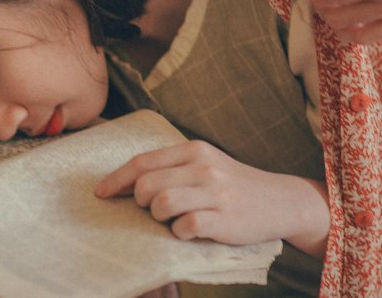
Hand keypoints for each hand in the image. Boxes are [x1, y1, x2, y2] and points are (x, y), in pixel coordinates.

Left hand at [95, 140, 328, 256]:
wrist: (281, 201)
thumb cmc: (233, 185)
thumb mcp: (205, 165)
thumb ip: (172, 168)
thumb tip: (129, 182)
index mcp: (194, 150)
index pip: (142, 162)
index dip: (116, 179)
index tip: (101, 193)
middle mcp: (203, 167)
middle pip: (147, 184)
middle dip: (140, 201)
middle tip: (151, 209)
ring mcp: (215, 192)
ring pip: (162, 204)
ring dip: (159, 217)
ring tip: (172, 219)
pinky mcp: (224, 218)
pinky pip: (185, 226)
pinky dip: (180, 232)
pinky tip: (190, 230)